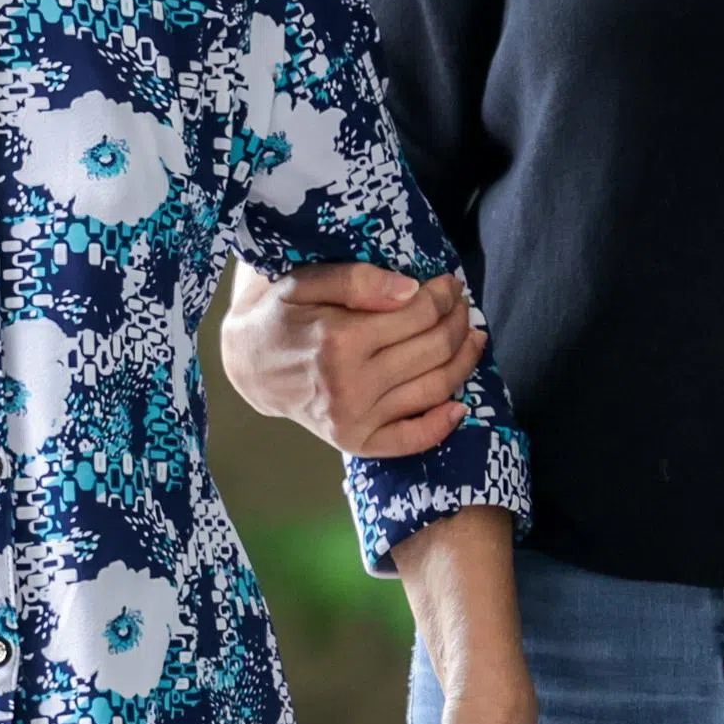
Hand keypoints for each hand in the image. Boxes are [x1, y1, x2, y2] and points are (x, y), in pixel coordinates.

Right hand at [223, 261, 486, 459]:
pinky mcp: (355, 442)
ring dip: (464, 361)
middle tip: (462, 306)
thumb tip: (412, 291)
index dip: (443, 295)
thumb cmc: (281, 317)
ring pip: (434, 388)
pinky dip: (442, 425)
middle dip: (457, 322)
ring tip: (472, 337)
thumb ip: (358, 280)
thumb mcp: (306, 282)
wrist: (251, 366)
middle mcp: (350, 384)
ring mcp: (354, 418)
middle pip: (433, 349)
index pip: (418, 313)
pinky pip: (411, 440)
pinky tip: (461, 404)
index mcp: (339, 340)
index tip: (450, 283)